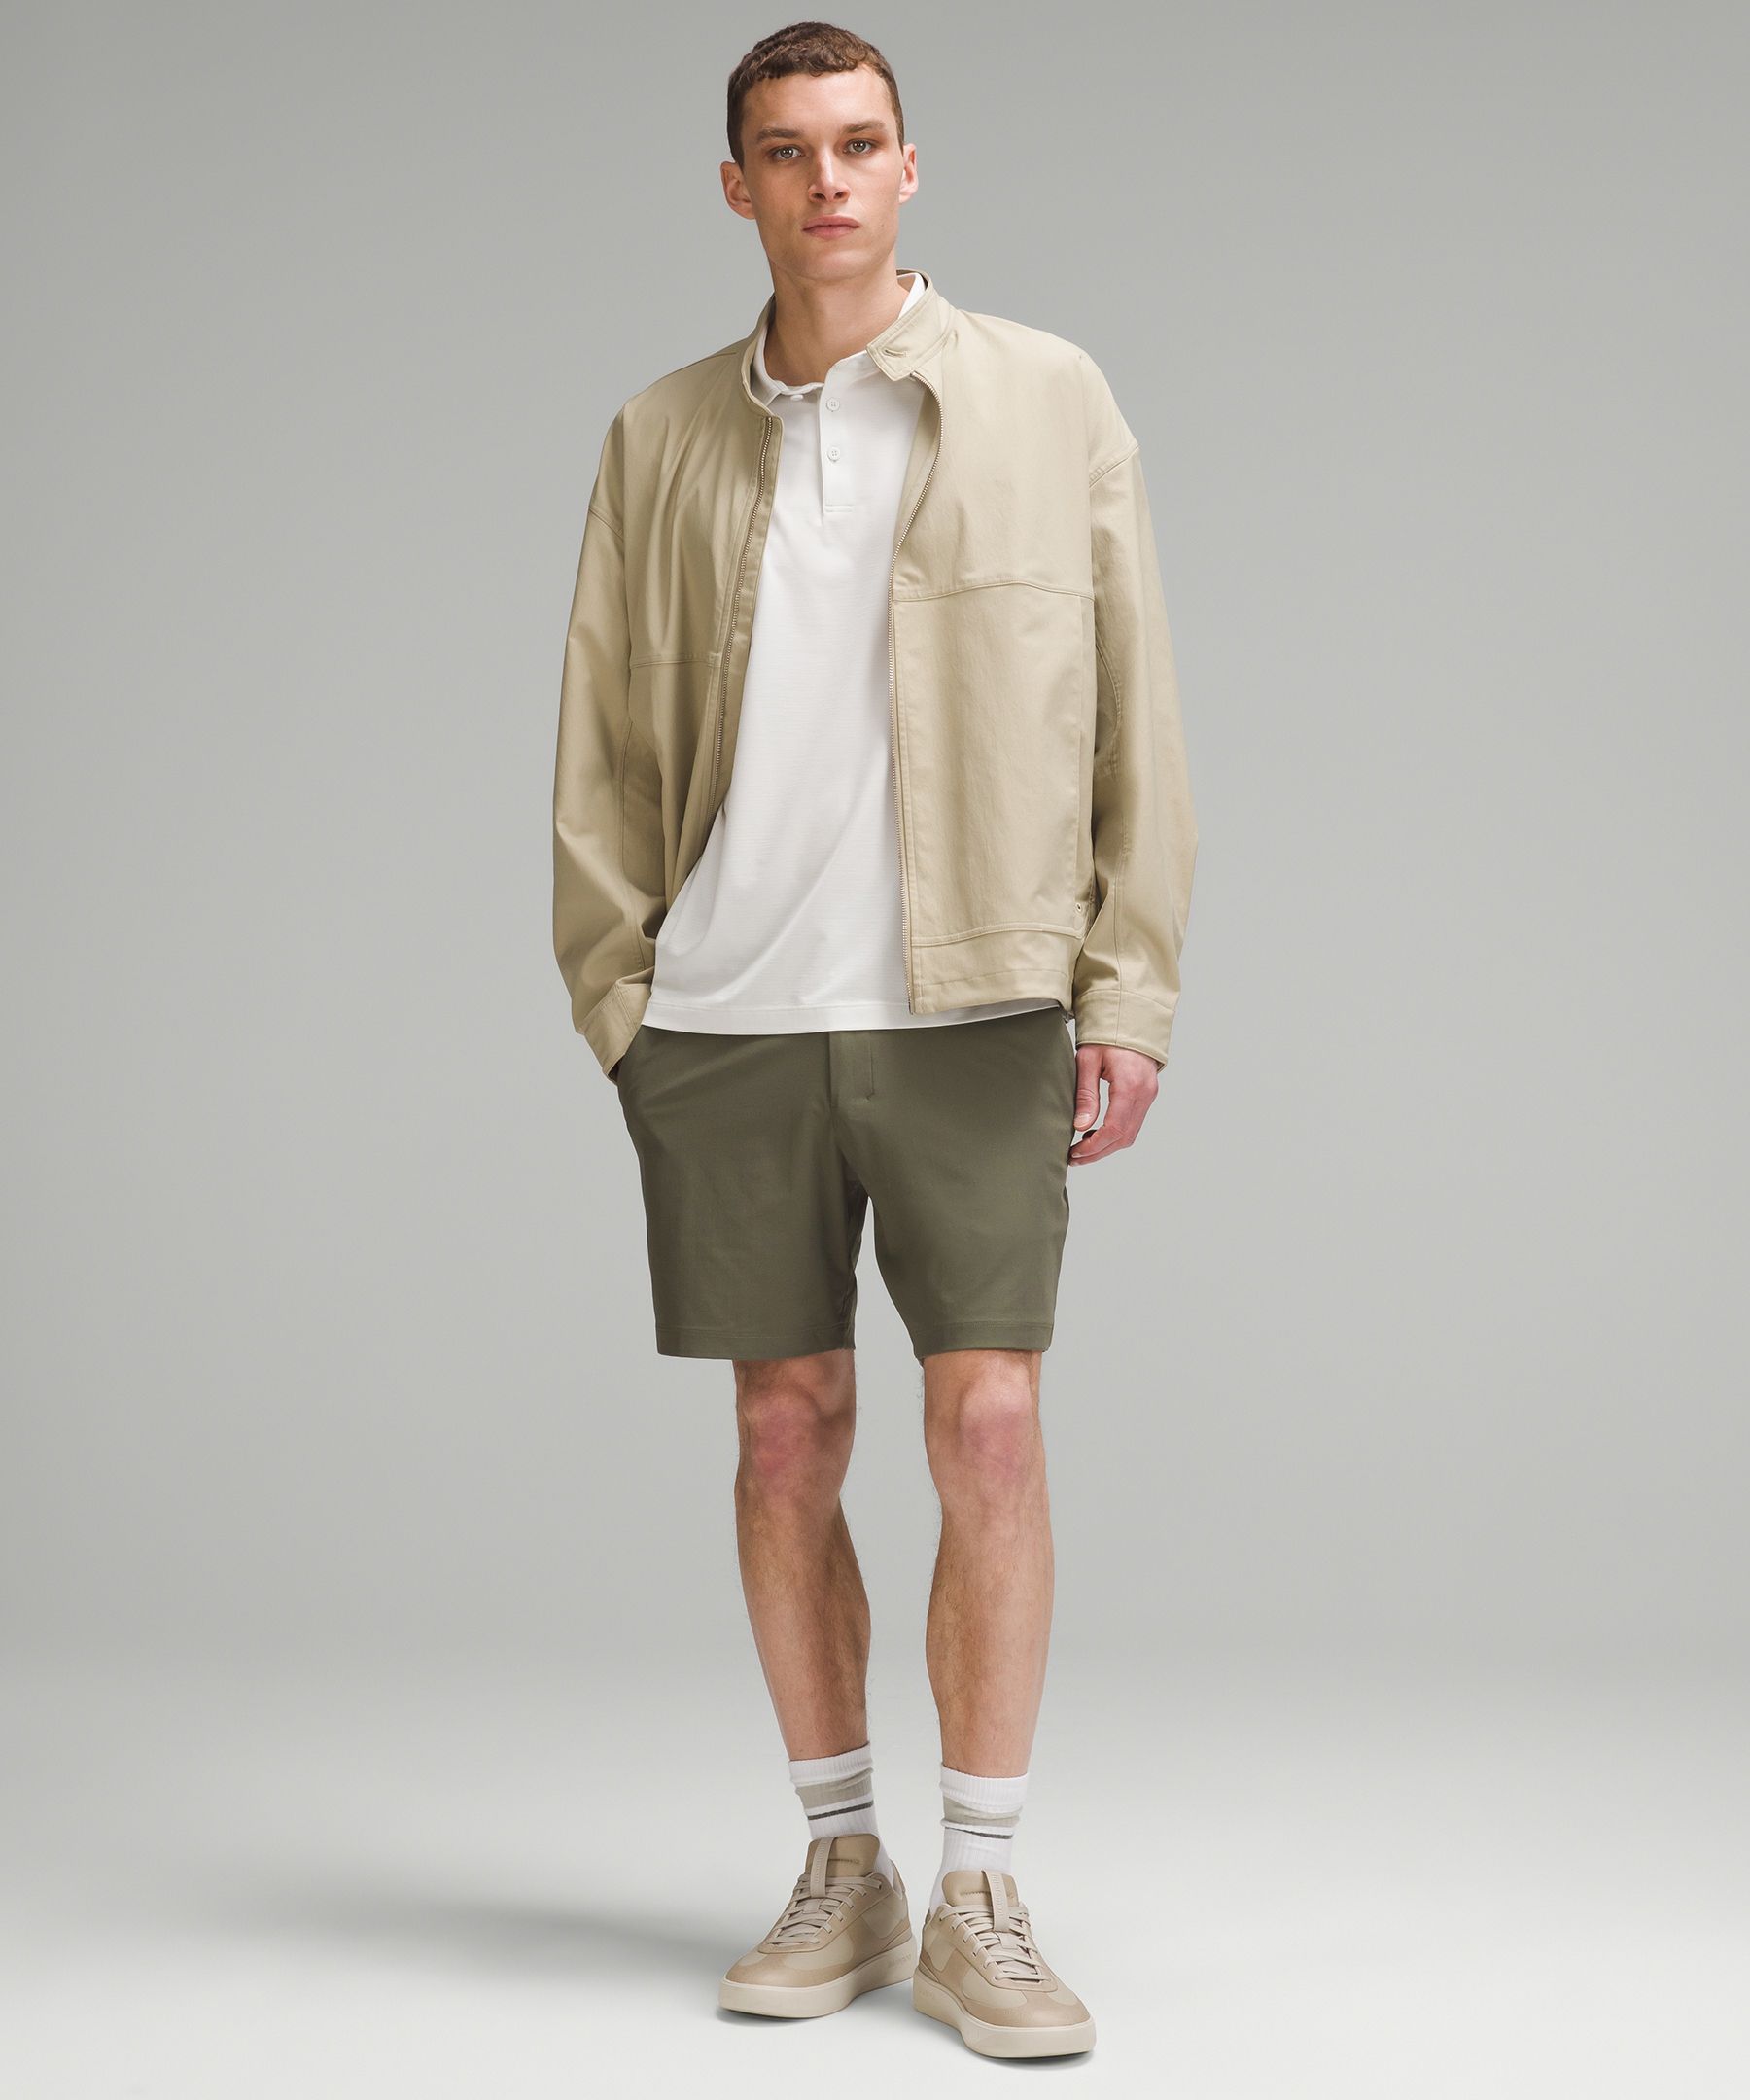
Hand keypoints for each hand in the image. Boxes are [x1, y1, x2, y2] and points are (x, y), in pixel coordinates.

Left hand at [1069, 1043, 1160, 1163]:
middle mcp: (1145, 1093)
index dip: (1094, 1146)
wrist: (1131, 1020)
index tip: (1075, 1153)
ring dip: (1107, 1146)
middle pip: (1124, 1137)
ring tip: (1082, 1149)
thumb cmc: (1107, 1036)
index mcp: (1130, 1085)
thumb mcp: (1088, 1060)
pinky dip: (1115, 1134)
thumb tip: (1081, 1126)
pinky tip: (1096, 1133)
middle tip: (1074, 1158)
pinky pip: (1133, 1123)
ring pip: (1130, 1134)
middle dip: (1099, 1152)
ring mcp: (1149, 1095)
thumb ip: (1085, 1094)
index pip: (1114, 1127)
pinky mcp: (1147, 1095)